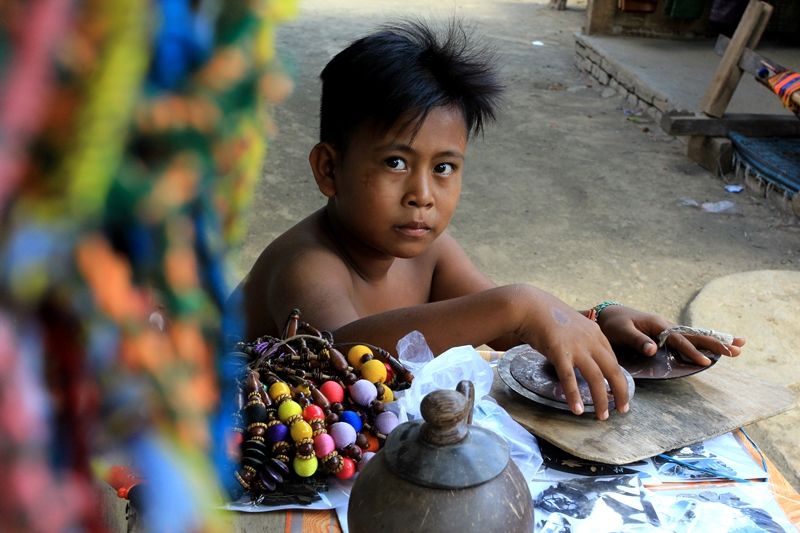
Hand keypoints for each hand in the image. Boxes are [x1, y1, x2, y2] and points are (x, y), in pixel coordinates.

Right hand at [520, 297, 629, 419]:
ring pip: (596, 378)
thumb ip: (579, 338)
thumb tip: (579, 353)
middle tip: (622, 410)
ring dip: (601, 399)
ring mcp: (576, 347)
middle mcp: (590, 341)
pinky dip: (574, 396)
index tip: (619, 391)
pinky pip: (569, 379)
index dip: (619, 378)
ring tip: (602, 416)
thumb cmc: (546, 314)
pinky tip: (577, 410)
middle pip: (613, 371)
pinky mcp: (559, 353)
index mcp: (595, 333)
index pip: (613, 359)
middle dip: (621, 393)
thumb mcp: (571, 323)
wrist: (528, 305)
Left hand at [597, 305, 744, 365]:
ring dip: (716, 341)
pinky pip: (688, 338)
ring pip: (696, 336)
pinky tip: (714, 347)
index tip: (705, 362)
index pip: (679, 340)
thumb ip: (637, 340)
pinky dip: (703, 341)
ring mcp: (668, 329)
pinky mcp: (666, 334)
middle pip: (695, 335)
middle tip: (738, 349)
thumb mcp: (621, 332)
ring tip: (738, 346)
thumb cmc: (613, 324)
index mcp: (658, 325)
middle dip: (716, 343)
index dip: (692, 351)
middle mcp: (666, 326)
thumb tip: (654, 349)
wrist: (607, 315)